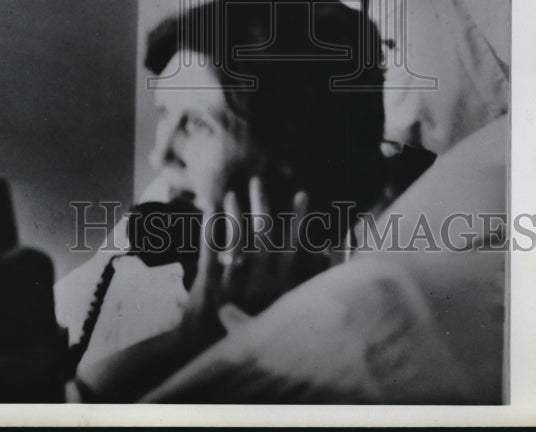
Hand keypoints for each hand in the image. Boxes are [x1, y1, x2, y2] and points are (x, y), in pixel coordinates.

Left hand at [219, 177, 323, 317]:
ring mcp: (233, 288)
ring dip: (234, 214)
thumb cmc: (250, 327)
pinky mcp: (208, 290)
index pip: (292, 247)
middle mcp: (260, 286)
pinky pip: (209, 255)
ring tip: (230, 195)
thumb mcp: (281, 308)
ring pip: (237, 242)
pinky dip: (210, 231)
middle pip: (263, 236)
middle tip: (257, 180)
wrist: (211, 355)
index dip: (298, 220)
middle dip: (262, 204)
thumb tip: (327, 254)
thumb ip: (301, 281)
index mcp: (279, 289)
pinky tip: (208, 211)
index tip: (302, 193)